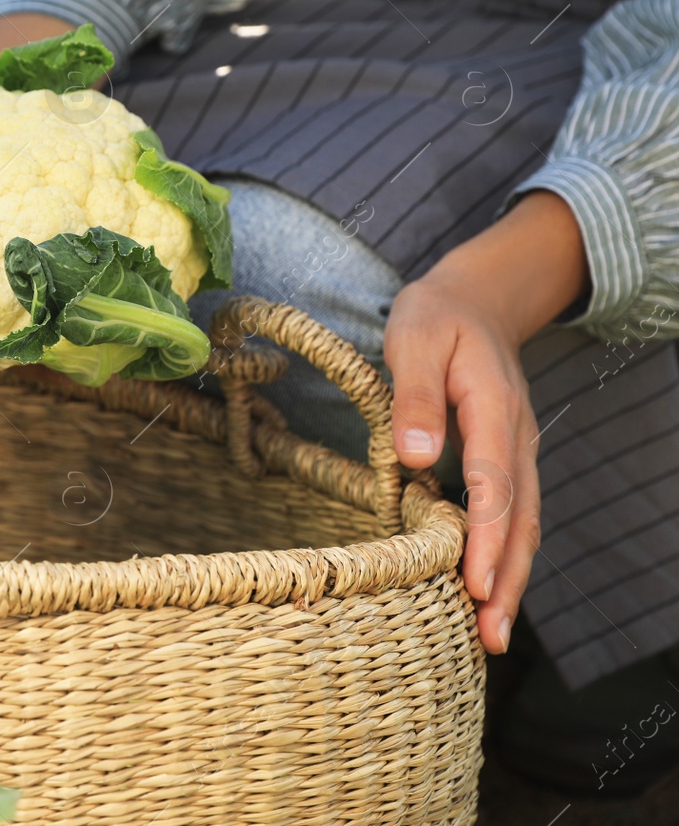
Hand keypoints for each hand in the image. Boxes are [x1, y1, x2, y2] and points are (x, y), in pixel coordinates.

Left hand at [382, 191, 588, 654]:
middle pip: (520, 519)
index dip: (487, 536)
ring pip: (522, 525)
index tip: (478, 584)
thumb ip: (413, 392)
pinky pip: (511, 515)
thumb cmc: (436, 317)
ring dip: (511, 579)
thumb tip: (415, 452)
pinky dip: (504, 556)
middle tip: (492, 638)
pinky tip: (487, 595)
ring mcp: (515, 452)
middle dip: (508, 580)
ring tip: (492, 637)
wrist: (476, 299)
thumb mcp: (414, 337)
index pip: (494, 483)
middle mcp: (515, 438)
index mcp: (494, 408)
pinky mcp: (504, 460)